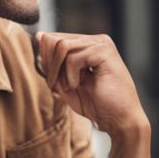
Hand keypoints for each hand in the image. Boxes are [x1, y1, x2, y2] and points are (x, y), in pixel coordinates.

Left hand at [33, 32, 148, 136]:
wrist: (120, 120)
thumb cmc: (97, 105)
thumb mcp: (66, 84)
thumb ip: (53, 63)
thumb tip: (38, 37)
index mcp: (87, 46)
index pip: (53, 39)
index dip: (45, 61)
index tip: (53, 82)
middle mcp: (95, 40)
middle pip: (55, 39)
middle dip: (50, 66)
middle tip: (57, 86)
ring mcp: (101, 44)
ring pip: (62, 46)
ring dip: (59, 72)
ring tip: (69, 87)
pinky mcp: (104, 52)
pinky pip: (73, 57)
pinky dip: (70, 76)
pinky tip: (79, 86)